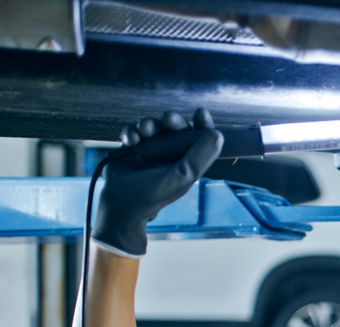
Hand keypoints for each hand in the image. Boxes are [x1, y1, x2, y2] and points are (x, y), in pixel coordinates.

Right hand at [92, 108, 222, 257]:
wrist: (122, 201)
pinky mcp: (132, 147)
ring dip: (149, 124)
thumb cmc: (155, 192)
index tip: (200, 113)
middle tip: (167, 119)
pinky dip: (131, 132)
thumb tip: (218, 134)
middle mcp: (171, 153)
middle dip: (173, 120)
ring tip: (144, 131)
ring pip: (154, 125)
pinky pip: (133, 131)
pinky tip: (130, 140)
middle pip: (176, 127)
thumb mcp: (182, 176)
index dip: (202, 123)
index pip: (199, 138)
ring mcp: (151, 149)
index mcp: (187, 161)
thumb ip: (200, 157)